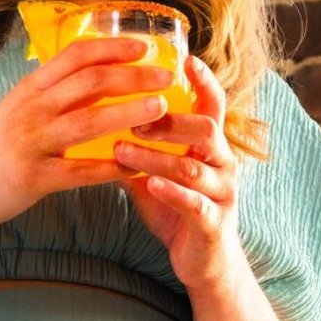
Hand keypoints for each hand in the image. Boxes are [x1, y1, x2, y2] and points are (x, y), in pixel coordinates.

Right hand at [0, 37, 176, 231]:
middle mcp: (32, 109)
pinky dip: (112, 169)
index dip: (113, 47)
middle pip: (90, 82)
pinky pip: (81, 172)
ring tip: (160, 109)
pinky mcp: (34, 178)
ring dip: (129, 113)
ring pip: (89, 122)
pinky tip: (136, 168)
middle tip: (167, 76)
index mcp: (31, 88)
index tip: (144, 45)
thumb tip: (98, 74)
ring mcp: (33, 143)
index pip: (76, 55)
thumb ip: (54, 92)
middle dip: (133, 76)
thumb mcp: (18, 107)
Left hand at [115, 55, 244, 295]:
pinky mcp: (213, 222)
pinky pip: (195, 203)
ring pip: (193, 165)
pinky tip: (148, 184)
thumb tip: (97, 118)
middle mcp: (223, 163)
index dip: (204, 81)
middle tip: (134, 118)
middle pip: (207, 128)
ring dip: (156, 155)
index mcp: (212, 146)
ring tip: (124, 149)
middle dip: (170, 120)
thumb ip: (137, 147)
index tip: (186, 58)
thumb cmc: (177, 208)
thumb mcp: (157, 172)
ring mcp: (222, 192)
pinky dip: (171, 192)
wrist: (203, 262)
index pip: (214, 104)